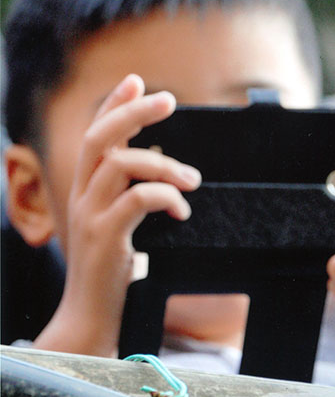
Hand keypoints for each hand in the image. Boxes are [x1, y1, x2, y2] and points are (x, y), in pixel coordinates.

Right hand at [35, 74, 201, 355]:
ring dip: (164, 164)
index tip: (137, 81)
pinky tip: (183, 211)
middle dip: (133, 112)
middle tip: (169, 99)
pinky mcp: (105, 238)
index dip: (113, 104)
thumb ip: (130, 194)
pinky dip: (167, 198)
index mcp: (85, 189)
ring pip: (120, 165)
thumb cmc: (111, 269)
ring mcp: (89, 215)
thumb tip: (164, 170)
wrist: (91, 315)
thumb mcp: (118, 224)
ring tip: (192, 180)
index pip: (93, 134)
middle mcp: (81, 195)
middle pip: (99, 138)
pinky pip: (137, 201)